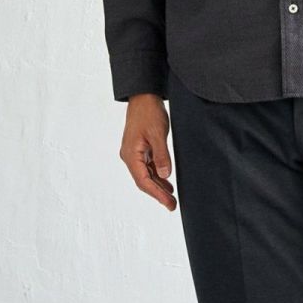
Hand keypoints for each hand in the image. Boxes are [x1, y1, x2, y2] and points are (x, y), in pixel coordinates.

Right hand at [120, 94, 176, 210]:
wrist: (143, 97)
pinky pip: (148, 167)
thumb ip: (162, 155)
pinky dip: (158, 176)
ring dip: (158, 186)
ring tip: (172, 198)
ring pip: (146, 175)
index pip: (143, 181)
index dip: (156, 194)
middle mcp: (130, 156)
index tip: (168, 203)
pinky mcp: (141, 149)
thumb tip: (165, 175)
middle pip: (144, 181)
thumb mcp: (158, 134)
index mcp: (131, 154)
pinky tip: (167, 183)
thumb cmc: (148, 112)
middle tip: (172, 206)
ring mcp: (134, 153)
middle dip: (158, 194)